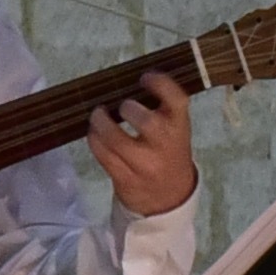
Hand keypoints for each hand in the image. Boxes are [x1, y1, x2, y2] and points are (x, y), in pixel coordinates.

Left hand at [82, 73, 196, 217]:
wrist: (170, 197)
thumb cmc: (168, 153)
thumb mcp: (175, 130)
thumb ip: (161, 109)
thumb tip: (128, 79)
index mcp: (180, 128)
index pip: (177, 101)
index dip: (161, 85)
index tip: (145, 77)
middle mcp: (165, 146)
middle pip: (147, 123)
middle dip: (129, 109)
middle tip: (122, 106)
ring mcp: (145, 165)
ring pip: (117, 141)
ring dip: (101, 123)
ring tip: (97, 114)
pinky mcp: (125, 178)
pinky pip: (104, 155)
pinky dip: (94, 140)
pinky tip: (94, 132)